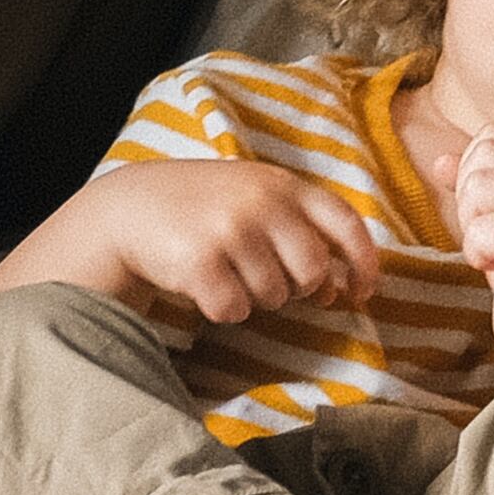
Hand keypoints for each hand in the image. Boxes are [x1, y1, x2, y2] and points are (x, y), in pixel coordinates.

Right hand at [0, 160, 377, 330]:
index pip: (345, 223)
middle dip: (295, 288)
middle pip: (312, 272)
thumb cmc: (203, 208)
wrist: (129, 209)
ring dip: (253, 296)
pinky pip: (234, 310)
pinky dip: (221, 307)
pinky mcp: (201, 262)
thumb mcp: (254, 197)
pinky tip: (202, 284)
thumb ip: (298, 229)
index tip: (362, 291)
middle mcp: (262, 203)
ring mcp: (231, 231)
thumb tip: (337, 290)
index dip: (364, 262)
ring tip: (224, 270)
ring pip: (274, 296)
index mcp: (283, 184)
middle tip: (263, 277)